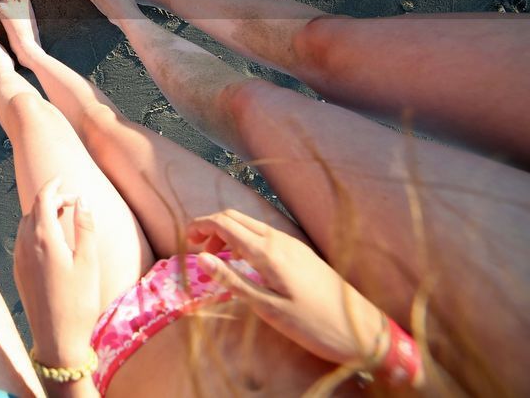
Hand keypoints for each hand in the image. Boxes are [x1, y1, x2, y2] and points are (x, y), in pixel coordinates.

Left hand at [13, 178, 100, 368]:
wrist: (57, 339)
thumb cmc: (78, 301)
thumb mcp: (88, 262)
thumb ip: (85, 227)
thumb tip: (82, 199)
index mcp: (43, 238)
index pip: (43, 198)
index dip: (53, 185)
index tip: (63, 178)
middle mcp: (25, 245)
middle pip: (33, 209)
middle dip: (50, 198)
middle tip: (72, 201)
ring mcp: (19, 259)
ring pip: (25, 224)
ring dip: (41, 214)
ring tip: (62, 216)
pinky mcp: (18, 272)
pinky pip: (22, 240)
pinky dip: (35, 230)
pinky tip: (50, 240)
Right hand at [186, 210, 385, 369]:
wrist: (362, 329)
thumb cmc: (313, 324)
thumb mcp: (267, 308)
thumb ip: (232, 281)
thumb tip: (201, 257)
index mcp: (268, 252)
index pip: (224, 223)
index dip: (200, 225)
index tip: (185, 239)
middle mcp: (280, 240)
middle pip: (236, 217)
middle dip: (211, 226)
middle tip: (197, 247)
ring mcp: (293, 244)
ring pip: (250, 225)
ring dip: (228, 233)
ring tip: (217, 256)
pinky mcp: (301, 253)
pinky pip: (264, 235)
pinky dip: (245, 240)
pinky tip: (244, 262)